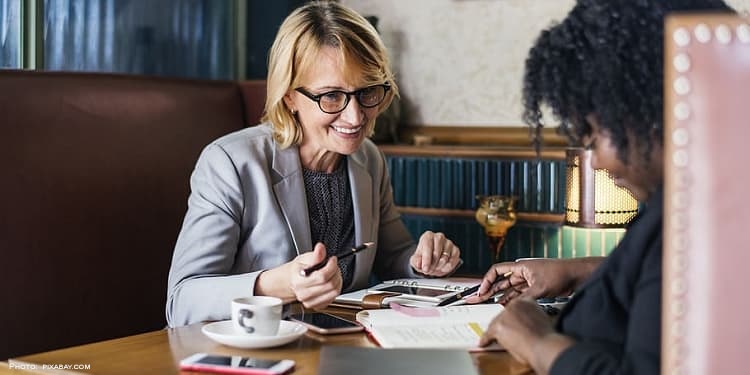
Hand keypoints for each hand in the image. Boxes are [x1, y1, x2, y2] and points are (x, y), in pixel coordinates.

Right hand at [287, 243, 342, 308]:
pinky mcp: (316, 306)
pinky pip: (333, 298)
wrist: (291, 282)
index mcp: (299, 281)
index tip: (332, 260)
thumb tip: (320, 248)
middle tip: (333, 266)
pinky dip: (334, 289)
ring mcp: (310, 302)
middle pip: (330, 285)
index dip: (331, 266)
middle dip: (335, 272)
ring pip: (334, 292)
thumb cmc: (297, 270)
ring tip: (332, 274)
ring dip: (337, 281)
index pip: (322, 276)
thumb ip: (315, 255)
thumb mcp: (304, 258)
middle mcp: (303, 294)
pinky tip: (329, 283)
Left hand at [409, 231, 460, 275]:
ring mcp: (448, 243)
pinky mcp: (456, 250)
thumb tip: (419, 263)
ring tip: (435, 268)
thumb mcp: (416, 260)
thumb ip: (416, 261)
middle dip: (432, 265)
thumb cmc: (423, 257)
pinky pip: (453, 261)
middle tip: (429, 271)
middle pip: (437, 252)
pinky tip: (442, 268)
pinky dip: (447, 267)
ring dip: (439, 267)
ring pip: (445, 258)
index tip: (425, 268)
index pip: (427, 246)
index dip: (426, 259)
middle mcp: (439, 237)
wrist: (432, 259)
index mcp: (428, 236)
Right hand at [464, 258, 586, 304]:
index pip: (497, 270)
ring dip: (500, 296)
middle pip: (501, 281)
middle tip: (479, 298)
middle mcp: (522, 273)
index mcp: (520, 267)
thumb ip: (524, 298)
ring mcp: (528, 280)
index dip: (487, 280)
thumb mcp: (540, 288)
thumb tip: (512, 307)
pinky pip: (518, 294)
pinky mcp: (535, 287)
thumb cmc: (560, 273)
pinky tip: (506, 305)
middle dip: (490, 289)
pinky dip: (511, 299)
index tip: (482, 290)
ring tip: (490, 304)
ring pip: (509, 289)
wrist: (576, 275)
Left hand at [478, 297, 571, 371]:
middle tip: (506, 333)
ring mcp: (506, 314)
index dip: (513, 318)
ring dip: (497, 332)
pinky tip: (485, 342)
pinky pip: (488, 333)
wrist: (544, 346)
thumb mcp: (542, 322)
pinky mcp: (498, 325)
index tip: (512, 324)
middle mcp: (516, 304)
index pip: (514, 308)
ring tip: (499, 339)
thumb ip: (532, 319)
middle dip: (504, 324)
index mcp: (528, 301)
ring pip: (495, 323)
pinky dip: (486, 339)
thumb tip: (525, 326)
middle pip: (503, 314)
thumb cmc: (546, 339)